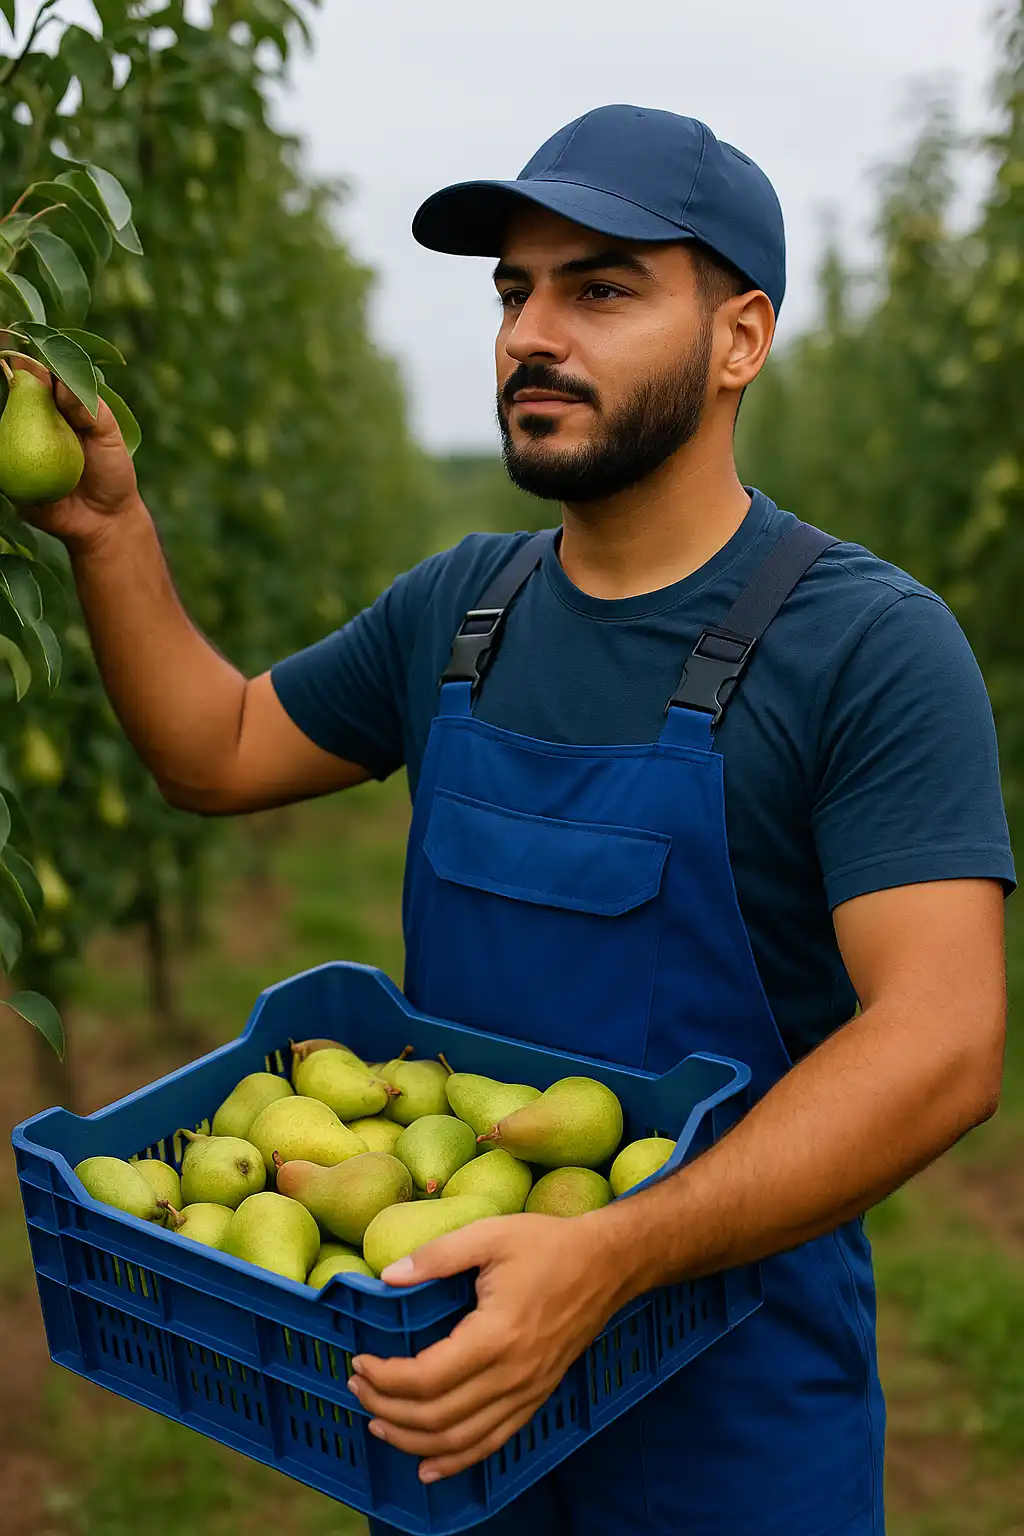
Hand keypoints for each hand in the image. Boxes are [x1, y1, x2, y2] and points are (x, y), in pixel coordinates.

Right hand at [7, 355, 138, 551]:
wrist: (106, 520)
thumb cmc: (112, 473)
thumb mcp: (109, 438)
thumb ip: (90, 410)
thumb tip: (61, 384)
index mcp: (57, 410)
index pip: (39, 382)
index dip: (29, 367)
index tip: (22, 357)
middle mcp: (34, 425)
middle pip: (13, 398)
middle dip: (8, 381)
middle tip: (7, 367)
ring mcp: (19, 449)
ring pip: (2, 425)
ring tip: (3, 390)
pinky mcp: (10, 476)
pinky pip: (0, 463)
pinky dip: (0, 453)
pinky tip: (2, 441)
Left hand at [347, 1211, 628, 1483]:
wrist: (607, 1264)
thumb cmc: (548, 1244)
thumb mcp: (490, 1234)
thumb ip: (437, 1256)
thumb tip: (387, 1276)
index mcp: (496, 1335)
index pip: (426, 1378)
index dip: (386, 1377)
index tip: (360, 1361)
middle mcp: (512, 1374)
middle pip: (437, 1417)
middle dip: (388, 1408)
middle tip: (358, 1387)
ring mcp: (527, 1391)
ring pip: (461, 1440)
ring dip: (412, 1441)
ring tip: (379, 1423)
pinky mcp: (536, 1396)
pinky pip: (493, 1443)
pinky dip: (457, 1461)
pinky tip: (429, 1466)